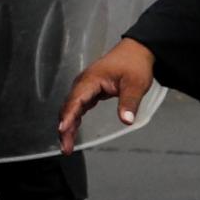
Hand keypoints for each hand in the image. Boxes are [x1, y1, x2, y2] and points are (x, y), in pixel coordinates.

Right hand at [55, 37, 157, 153]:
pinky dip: (73, 120)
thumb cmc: (134, 64)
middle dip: (65, 128)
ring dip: (67, 126)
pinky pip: (77, 107)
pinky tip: (71, 132)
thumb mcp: (136, 84)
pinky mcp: (89, 91)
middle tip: (65, 148)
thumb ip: (129, 102)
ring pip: (71, 109)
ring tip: (66, 146)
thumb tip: (126, 120)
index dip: (68, 116)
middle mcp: (83, 83)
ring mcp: (85, 87)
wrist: (136, 51)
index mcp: (91, 79)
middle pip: (69, 107)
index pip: (76, 100)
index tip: (63, 129)